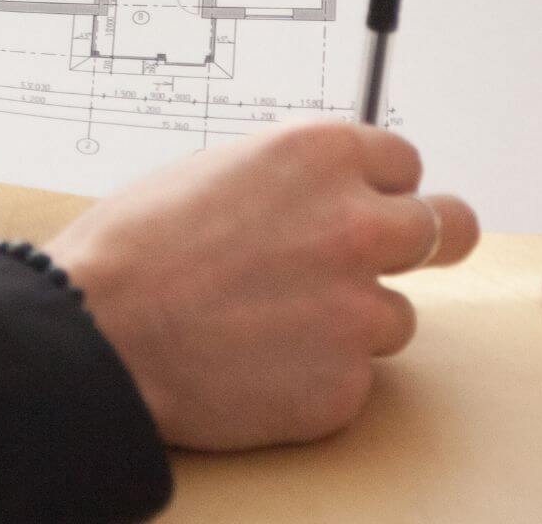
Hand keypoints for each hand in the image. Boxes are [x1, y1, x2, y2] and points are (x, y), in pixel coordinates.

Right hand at [46, 121, 480, 450]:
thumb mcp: (220, 169)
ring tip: (272, 327)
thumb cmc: (133, 249)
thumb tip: (329, 192)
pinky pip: (354, 379)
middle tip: (390, 259)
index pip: (406, 163)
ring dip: (352, 322)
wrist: (93, 334)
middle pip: (448, 227)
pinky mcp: (344, 384)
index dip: (381, 188)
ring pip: (396, 316)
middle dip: (423, 241)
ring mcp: (357, 310)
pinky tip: (258, 368)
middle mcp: (357, 226)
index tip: (366, 204)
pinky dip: (316, 378)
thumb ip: (295, 179)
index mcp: (324, 157)